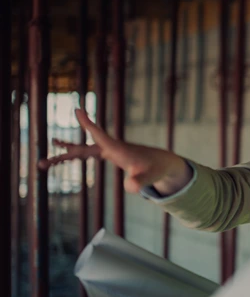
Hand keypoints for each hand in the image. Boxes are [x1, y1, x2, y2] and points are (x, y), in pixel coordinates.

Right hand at [37, 108, 192, 195]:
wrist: (161, 162)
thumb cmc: (155, 168)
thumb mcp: (149, 177)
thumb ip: (140, 181)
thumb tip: (130, 187)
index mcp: (118, 149)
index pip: (100, 135)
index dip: (89, 124)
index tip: (77, 109)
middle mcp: (110, 147)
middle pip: (82, 149)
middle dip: (64, 155)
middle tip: (42, 163)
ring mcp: (108, 150)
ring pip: (81, 151)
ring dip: (64, 156)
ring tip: (43, 164)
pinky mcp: (108, 154)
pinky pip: (86, 154)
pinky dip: (73, 155)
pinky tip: (60, 157)